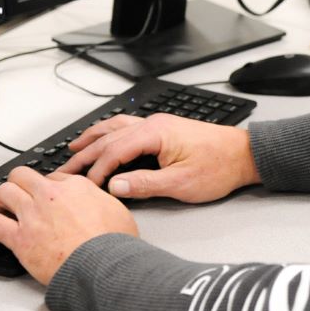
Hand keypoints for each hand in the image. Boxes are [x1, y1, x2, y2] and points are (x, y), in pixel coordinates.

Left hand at [0, 167, 137, 285]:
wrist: (103, 266)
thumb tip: (96, 200)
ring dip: (3, 200)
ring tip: (5, 209)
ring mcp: (32, 215)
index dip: (47, 186)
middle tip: (20, 194)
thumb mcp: (118, 210)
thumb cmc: (114, 244)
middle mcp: (50, 196)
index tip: (47, 195)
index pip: (52, 176)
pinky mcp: (20, 239)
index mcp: (76, 186)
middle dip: (19, 183)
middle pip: (22, 175)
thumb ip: (100, 200)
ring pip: (4, 192)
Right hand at [57, 113, 260, 202]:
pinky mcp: (164, 131)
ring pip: (117, 127)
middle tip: (64, 168)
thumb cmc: (220, 167)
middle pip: (110, 137)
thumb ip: (145, 184)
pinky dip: (110, 135)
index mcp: (156, 133)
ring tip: (74, 148)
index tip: (84, 185)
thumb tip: (114, 186)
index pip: (114, 150)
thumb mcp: (181, 184)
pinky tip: (105, 140)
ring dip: (94, 138)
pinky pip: (128, 128)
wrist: (245, 156)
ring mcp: (159, 125)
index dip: (96, 169)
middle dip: (85, 153)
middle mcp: (154, 124)